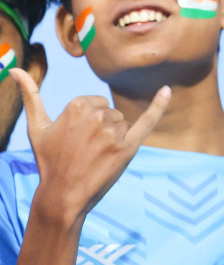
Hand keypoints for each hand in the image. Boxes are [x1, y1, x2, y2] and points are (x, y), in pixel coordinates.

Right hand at [14, 70, 170, 225]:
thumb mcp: (36, 127)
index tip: (76, 139)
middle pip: (111, 114)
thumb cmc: (49, 160)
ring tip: (96, 156)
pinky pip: (147, 121)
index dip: (89, 123)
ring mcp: (113, 132)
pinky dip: (159, 105)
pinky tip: (167, 90)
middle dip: (102, 130)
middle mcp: (97, 116)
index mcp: (76, 105)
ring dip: (115, 138)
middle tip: (85, 151)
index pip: (96, 104)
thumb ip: (30, 96)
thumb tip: (14, 70)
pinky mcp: (128, 147)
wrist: (63, 195)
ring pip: (123, 124)